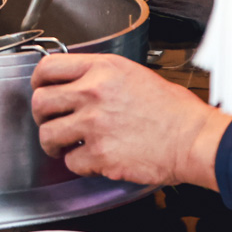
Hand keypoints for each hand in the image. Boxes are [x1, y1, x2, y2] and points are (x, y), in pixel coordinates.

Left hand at [31, 53, 231, 188]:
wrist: (193, 139)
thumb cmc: (173, 111)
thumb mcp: (134, 75)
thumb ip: (101, 75)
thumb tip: (76, 83)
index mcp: (102, 69)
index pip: (48, 67)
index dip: (39, 80)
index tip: (40, 89)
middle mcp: (93, 93)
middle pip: (40, 102)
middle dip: (41, 116)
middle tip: (51, 122)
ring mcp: (94, 124)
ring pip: (47, 135)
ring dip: (53, 144)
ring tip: (64, 146)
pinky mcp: (99, 154)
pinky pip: (70, 162)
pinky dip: (78, 164)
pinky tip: (92, 159)